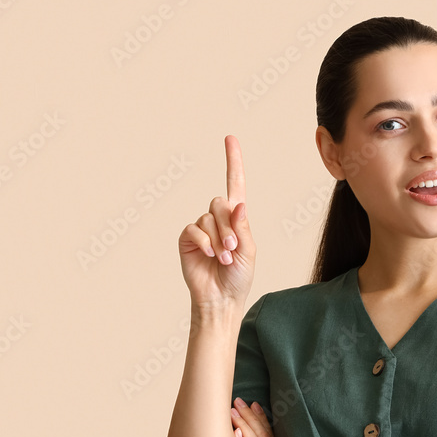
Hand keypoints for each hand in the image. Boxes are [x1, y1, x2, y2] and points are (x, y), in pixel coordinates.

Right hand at [179, 135, 256, 308]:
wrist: (221, 298)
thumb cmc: (239, 276)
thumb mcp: (249, 250)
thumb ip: (242, 226)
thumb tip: (237, 203)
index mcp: (236, 218)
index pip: (234, 183)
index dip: (233, 161)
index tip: (229, 138)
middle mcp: (218, 218)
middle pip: (220, 203)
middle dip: (228, 226)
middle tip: (233, 249)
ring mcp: (201, 228)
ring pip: (208, 217)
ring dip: (219, 238)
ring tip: (223, 258)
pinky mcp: (187, 238)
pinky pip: (193, 228)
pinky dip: (204, 241)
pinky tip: (210, 255)